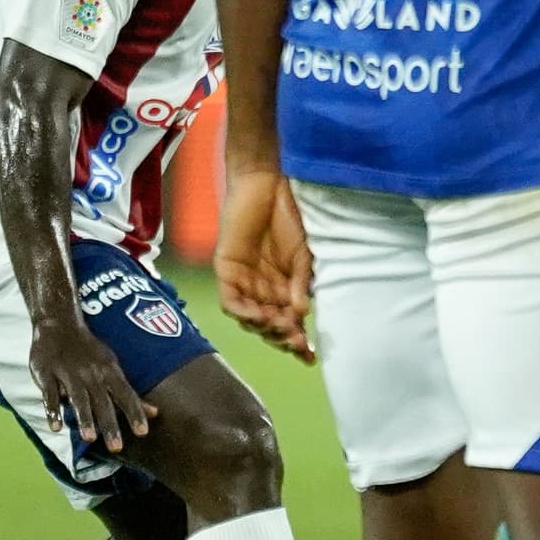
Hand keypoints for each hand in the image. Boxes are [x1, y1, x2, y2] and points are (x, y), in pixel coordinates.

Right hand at [28, 315, 151, 453]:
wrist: (59, 325)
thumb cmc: (89, 351)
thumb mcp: (112, 367)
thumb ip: (129, 393)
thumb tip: (155, 413)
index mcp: (110, 371)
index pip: (126, 395)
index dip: (135, 413)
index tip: (143, 433)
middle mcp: (92, 374)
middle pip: (103, 402)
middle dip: (110, 424)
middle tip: (117, 447)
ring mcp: (68, 373)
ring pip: (78, 399)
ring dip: (84, 419)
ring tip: (90, 439)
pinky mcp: (46, 374)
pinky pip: (49, 394)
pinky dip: (52, 410)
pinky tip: (56, 427)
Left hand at [215, 163, 313, 363]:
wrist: (272, 183)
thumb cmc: (294, 215)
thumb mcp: (306, 254)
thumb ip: (301, 283)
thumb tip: (302, 314)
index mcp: (284, 286)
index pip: (289, 323)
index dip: (299, 341)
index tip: (313, 356)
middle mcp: (262, 288)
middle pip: (269, 326)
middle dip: (284, 339)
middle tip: (300, 345)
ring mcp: (243, 280)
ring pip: (250, 318)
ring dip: (266, 328)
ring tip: (284, 329)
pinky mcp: (226, 269)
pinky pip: (231, 300)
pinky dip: (244, 311)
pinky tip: (260, 316)